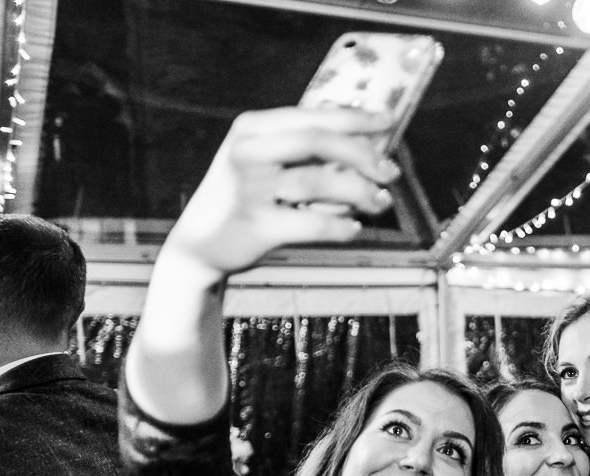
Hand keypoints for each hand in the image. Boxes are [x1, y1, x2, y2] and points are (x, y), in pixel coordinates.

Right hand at [160, 106, 399, 279]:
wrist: (199, 244)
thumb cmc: (244, 199)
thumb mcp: (263, 160)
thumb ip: (304, 146)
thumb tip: (363, 135)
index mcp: (252, 128)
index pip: (312, 116)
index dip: (355, 119)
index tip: (388, 123)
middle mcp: (248, 152)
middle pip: (318, 141)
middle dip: (363, 155)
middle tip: (390, 172)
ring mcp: (250, 189)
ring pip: (319, 182)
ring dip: (359, 193)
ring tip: (378, 203)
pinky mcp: (257, 225)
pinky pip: (313, 223)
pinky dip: (341, 226)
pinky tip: (353, 228)